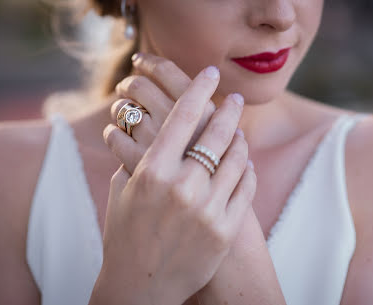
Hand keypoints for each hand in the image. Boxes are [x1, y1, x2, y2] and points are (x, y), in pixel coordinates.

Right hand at [100, 54, 256, 304]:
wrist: (140, 286)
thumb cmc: (125, 234)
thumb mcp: (124, 190)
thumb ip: (140, 156)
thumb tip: (157, 128)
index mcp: (152, 171)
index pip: (183, 116)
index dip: (199, 89)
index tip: (210, 74)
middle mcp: (182, 186)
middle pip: (216, 133)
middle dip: (229, 109)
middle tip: (235, 99)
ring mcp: (208, 209)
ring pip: (237, 159)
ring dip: (240, 141)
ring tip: (238, 133)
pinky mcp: (225, 230)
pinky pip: (246, 188)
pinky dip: (248, 171)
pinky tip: (245, 164)